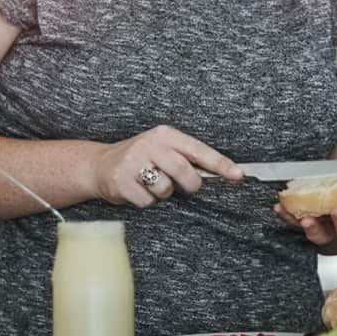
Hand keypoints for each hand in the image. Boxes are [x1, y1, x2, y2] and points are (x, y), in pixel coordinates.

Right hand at [90, 125, 241, 206]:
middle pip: (184, 171)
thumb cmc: (140, 158)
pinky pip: (147, 201)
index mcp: (165, 134)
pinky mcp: (121, 181)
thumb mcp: (163, 149)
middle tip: (185, 186)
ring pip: (165, 188)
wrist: (98, 165)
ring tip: (150, 184)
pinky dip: (146, 201)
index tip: (238, 175)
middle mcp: (150, 144)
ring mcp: (133, 162)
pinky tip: (136, 190)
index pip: (198, 150)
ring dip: (162, 193)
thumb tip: (221, 172)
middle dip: (190, 184)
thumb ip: (186, 158)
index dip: (220, 164)